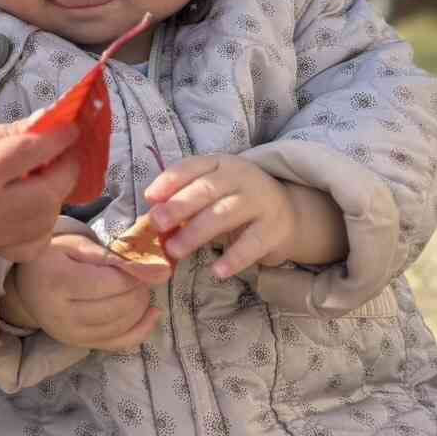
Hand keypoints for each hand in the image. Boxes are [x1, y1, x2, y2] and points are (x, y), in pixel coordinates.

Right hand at [0, 119, 80, 262]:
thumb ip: (13, 132)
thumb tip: (52, 121)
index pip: (31, 153)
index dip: (59, 139)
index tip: (72, 128)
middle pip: (48, 193)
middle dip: (65, 170)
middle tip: (64, 155)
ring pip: (46, 220)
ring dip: (56, 196)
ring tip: (46, 178)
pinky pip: (34, 244)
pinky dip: (43, 225)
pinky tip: (35, 208)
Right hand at [8, 233, 167, 349]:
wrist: (27, 287)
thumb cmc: (52, 258)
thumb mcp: (74, 245)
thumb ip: (111, 255)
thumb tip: (156, 269)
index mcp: (56, 282)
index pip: (110, 283)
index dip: (133, 274)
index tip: (140, 262)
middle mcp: (61, 315)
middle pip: (118, 307)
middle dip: (139, 290)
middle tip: (142, 275)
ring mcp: (71, 335)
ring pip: (121, 326)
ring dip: (141, 307)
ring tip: (141, 288)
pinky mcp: (81, 345)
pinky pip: (120, 344)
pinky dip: (142, 330)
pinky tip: (153, 314)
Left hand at [144, 154, 297, 278]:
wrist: (288, 214)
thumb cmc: (235, 202)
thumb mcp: (211, 193)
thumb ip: (183, 201)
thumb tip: (149, 220)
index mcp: (219, 164)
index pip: (191, 167)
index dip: (169, 181)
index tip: (149, 198)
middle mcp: (241, 177)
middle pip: (206, 189)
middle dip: (178, 206)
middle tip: (156, 224)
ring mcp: (260, 201)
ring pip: (224, 214)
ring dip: (196, 232)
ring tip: (175, 251)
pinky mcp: (274, 229)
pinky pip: (252, 244)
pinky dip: (233, 258)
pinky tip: (216, 271)